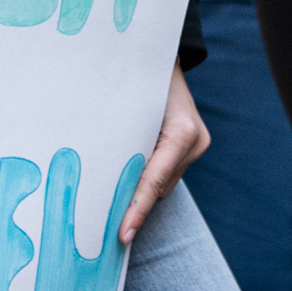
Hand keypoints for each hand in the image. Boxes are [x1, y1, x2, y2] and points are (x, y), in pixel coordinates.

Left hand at [121, 71, 209, 243]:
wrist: (161, 54)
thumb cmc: (139, 74)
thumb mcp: (127, 104)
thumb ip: (119, 139)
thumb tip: (94, 175)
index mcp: (181, 131)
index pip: (154, 181)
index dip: (137, 210)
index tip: (122, 236)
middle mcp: (194, 141)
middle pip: (158, 187)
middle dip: (133, 206)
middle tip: (106, 232)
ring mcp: (196, 144)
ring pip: (161, 183)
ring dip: (138, 192)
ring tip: (110, 212)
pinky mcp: (191, 145)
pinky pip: (164, 172)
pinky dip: (145, 179)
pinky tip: (125, 186)